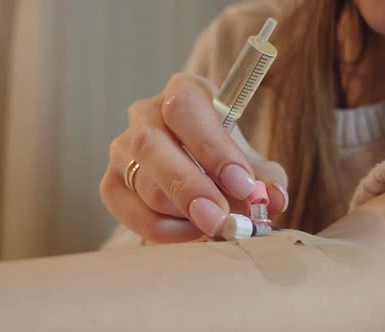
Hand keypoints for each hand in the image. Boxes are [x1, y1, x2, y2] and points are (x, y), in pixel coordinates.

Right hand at [100, 73, 287, 242]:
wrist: (196, 165)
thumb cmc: (225, 157)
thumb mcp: (251, 160)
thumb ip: (266, 178)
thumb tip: (273, 199)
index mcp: (183, 92)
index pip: (186, 110)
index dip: (213, 149)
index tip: (243, 186)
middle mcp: (144, 114)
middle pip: (152, 146)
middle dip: (190, 188)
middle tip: (221, 220)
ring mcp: (121, 149)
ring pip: (145, 186)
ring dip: (184, 214)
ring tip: (217, 224)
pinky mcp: (111, 184)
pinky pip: (132, 213)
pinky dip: (165, 230)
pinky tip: (192, 231)